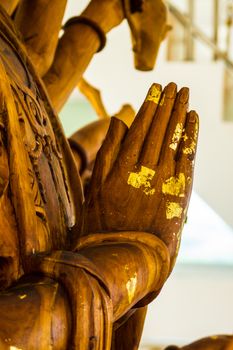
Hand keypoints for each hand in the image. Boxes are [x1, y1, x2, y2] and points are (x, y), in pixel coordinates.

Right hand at [82, 83, 198, 267]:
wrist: (129, 254)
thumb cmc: (105, 223)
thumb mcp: (96, 188)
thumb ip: (107, 153)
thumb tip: (118, 122)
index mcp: (124, 166)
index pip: (141, 126)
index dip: (149, 104)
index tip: (156, 87)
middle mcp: (147, 168)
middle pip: (160, 127)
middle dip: (167, 103)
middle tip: (173, 84)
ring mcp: (166, 178)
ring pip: (175, 137)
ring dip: (180, 113)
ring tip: (184, 94)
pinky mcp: (180, 188)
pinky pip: (188, 155)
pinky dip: (191, 135)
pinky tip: (193, 119)